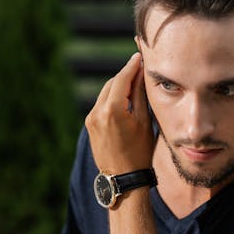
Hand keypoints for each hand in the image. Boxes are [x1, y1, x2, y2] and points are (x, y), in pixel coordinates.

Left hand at [85, 52, 153, 172]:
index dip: (132, 66)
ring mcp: (91, 119)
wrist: (122, 177)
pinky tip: (123, 99)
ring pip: (105, 93)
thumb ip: (140, 95)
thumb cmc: (139, 152)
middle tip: (140, 68)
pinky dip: (111, 98)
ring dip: (118, 86)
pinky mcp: (89, 124)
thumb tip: (141, 74)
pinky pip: (101, 104)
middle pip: (112, 83)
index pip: (122, 79)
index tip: (139, 56)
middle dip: (125, 75)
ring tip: (134, 83)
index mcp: (113, 111)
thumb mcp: (144, 122)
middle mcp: (97, 112)